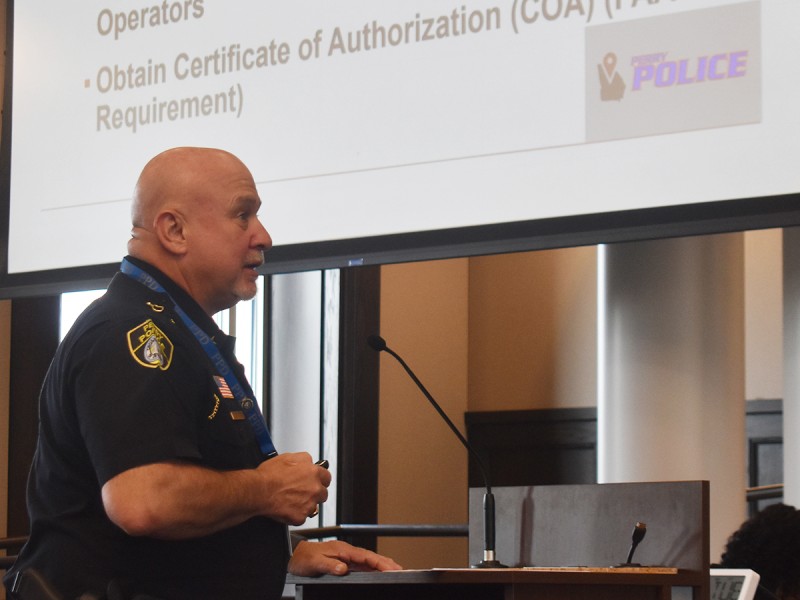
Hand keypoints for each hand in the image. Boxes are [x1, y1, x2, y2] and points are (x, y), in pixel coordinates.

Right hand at [256, 452, 331, 524]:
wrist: (259, 491)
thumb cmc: (269, 475)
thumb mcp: (288, 457)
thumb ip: (303, 460)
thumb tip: (308, 462)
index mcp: (313, 472)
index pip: (326, 477)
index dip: (320, 479)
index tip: (316, 481)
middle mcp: (314, 488)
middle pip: (323, 493)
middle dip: (315, 493)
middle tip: (302, 492)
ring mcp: (309, 504)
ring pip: (313, 506)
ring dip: (306, 504)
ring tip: (292, 501)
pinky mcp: (300, 517)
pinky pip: (301, 517)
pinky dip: (295, 514)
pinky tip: (286, 508)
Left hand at [288, 540, 402, 576]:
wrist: (293, 555)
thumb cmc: (302, 558)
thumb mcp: (315, 563)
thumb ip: (330, 565)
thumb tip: (344, 569)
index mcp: (343, 550)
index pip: (366, 556)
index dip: (381, 562)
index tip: (392, 567)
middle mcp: (346, 552)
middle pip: (371, 557)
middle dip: (387, 562)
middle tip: (401, 570)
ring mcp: (346, 556)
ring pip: (368, 560)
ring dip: (381, 565)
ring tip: (394, 571)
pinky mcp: (343, 561)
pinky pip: (362, 565)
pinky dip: (372, 568)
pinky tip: (377, 573)